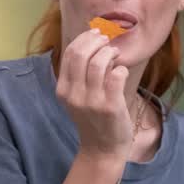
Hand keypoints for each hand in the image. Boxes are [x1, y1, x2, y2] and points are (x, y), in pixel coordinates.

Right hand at [54, 30, 131, 159]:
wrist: (102, 148)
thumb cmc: (93, 118)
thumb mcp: (78, 96)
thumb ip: (80, 73)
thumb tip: (93, 41)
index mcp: (63, 90)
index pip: (69, 53)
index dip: (84, 39)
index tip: (96, 35)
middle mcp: (74, 95)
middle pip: (81, 54)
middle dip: (97, 41)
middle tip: (107, 42)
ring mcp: (92, 101)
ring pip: (99, 62)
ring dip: (110, 54)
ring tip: (116, 57)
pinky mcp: (110, 106)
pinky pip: (116, 75)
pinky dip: (121, 69)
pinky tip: (121, 73)